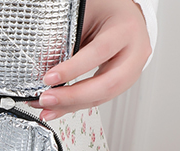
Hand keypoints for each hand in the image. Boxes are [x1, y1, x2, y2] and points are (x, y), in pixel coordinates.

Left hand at [28, 0, 151, 120]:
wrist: (124, 15)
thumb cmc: (106, 12)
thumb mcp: (85, 15)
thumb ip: (66, 38)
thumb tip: (44, 65)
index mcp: (126, 28)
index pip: (99, 52)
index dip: (73, 69)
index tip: (49, 78)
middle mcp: (134, 52)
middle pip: (107, 83)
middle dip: (73, 96)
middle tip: (47, 99)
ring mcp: (132, 70)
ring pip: (103, 96)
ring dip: (71, 106)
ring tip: (46, 109)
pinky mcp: (121, 83)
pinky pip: (98, 99)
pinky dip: (75, 106)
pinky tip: (57, 109)